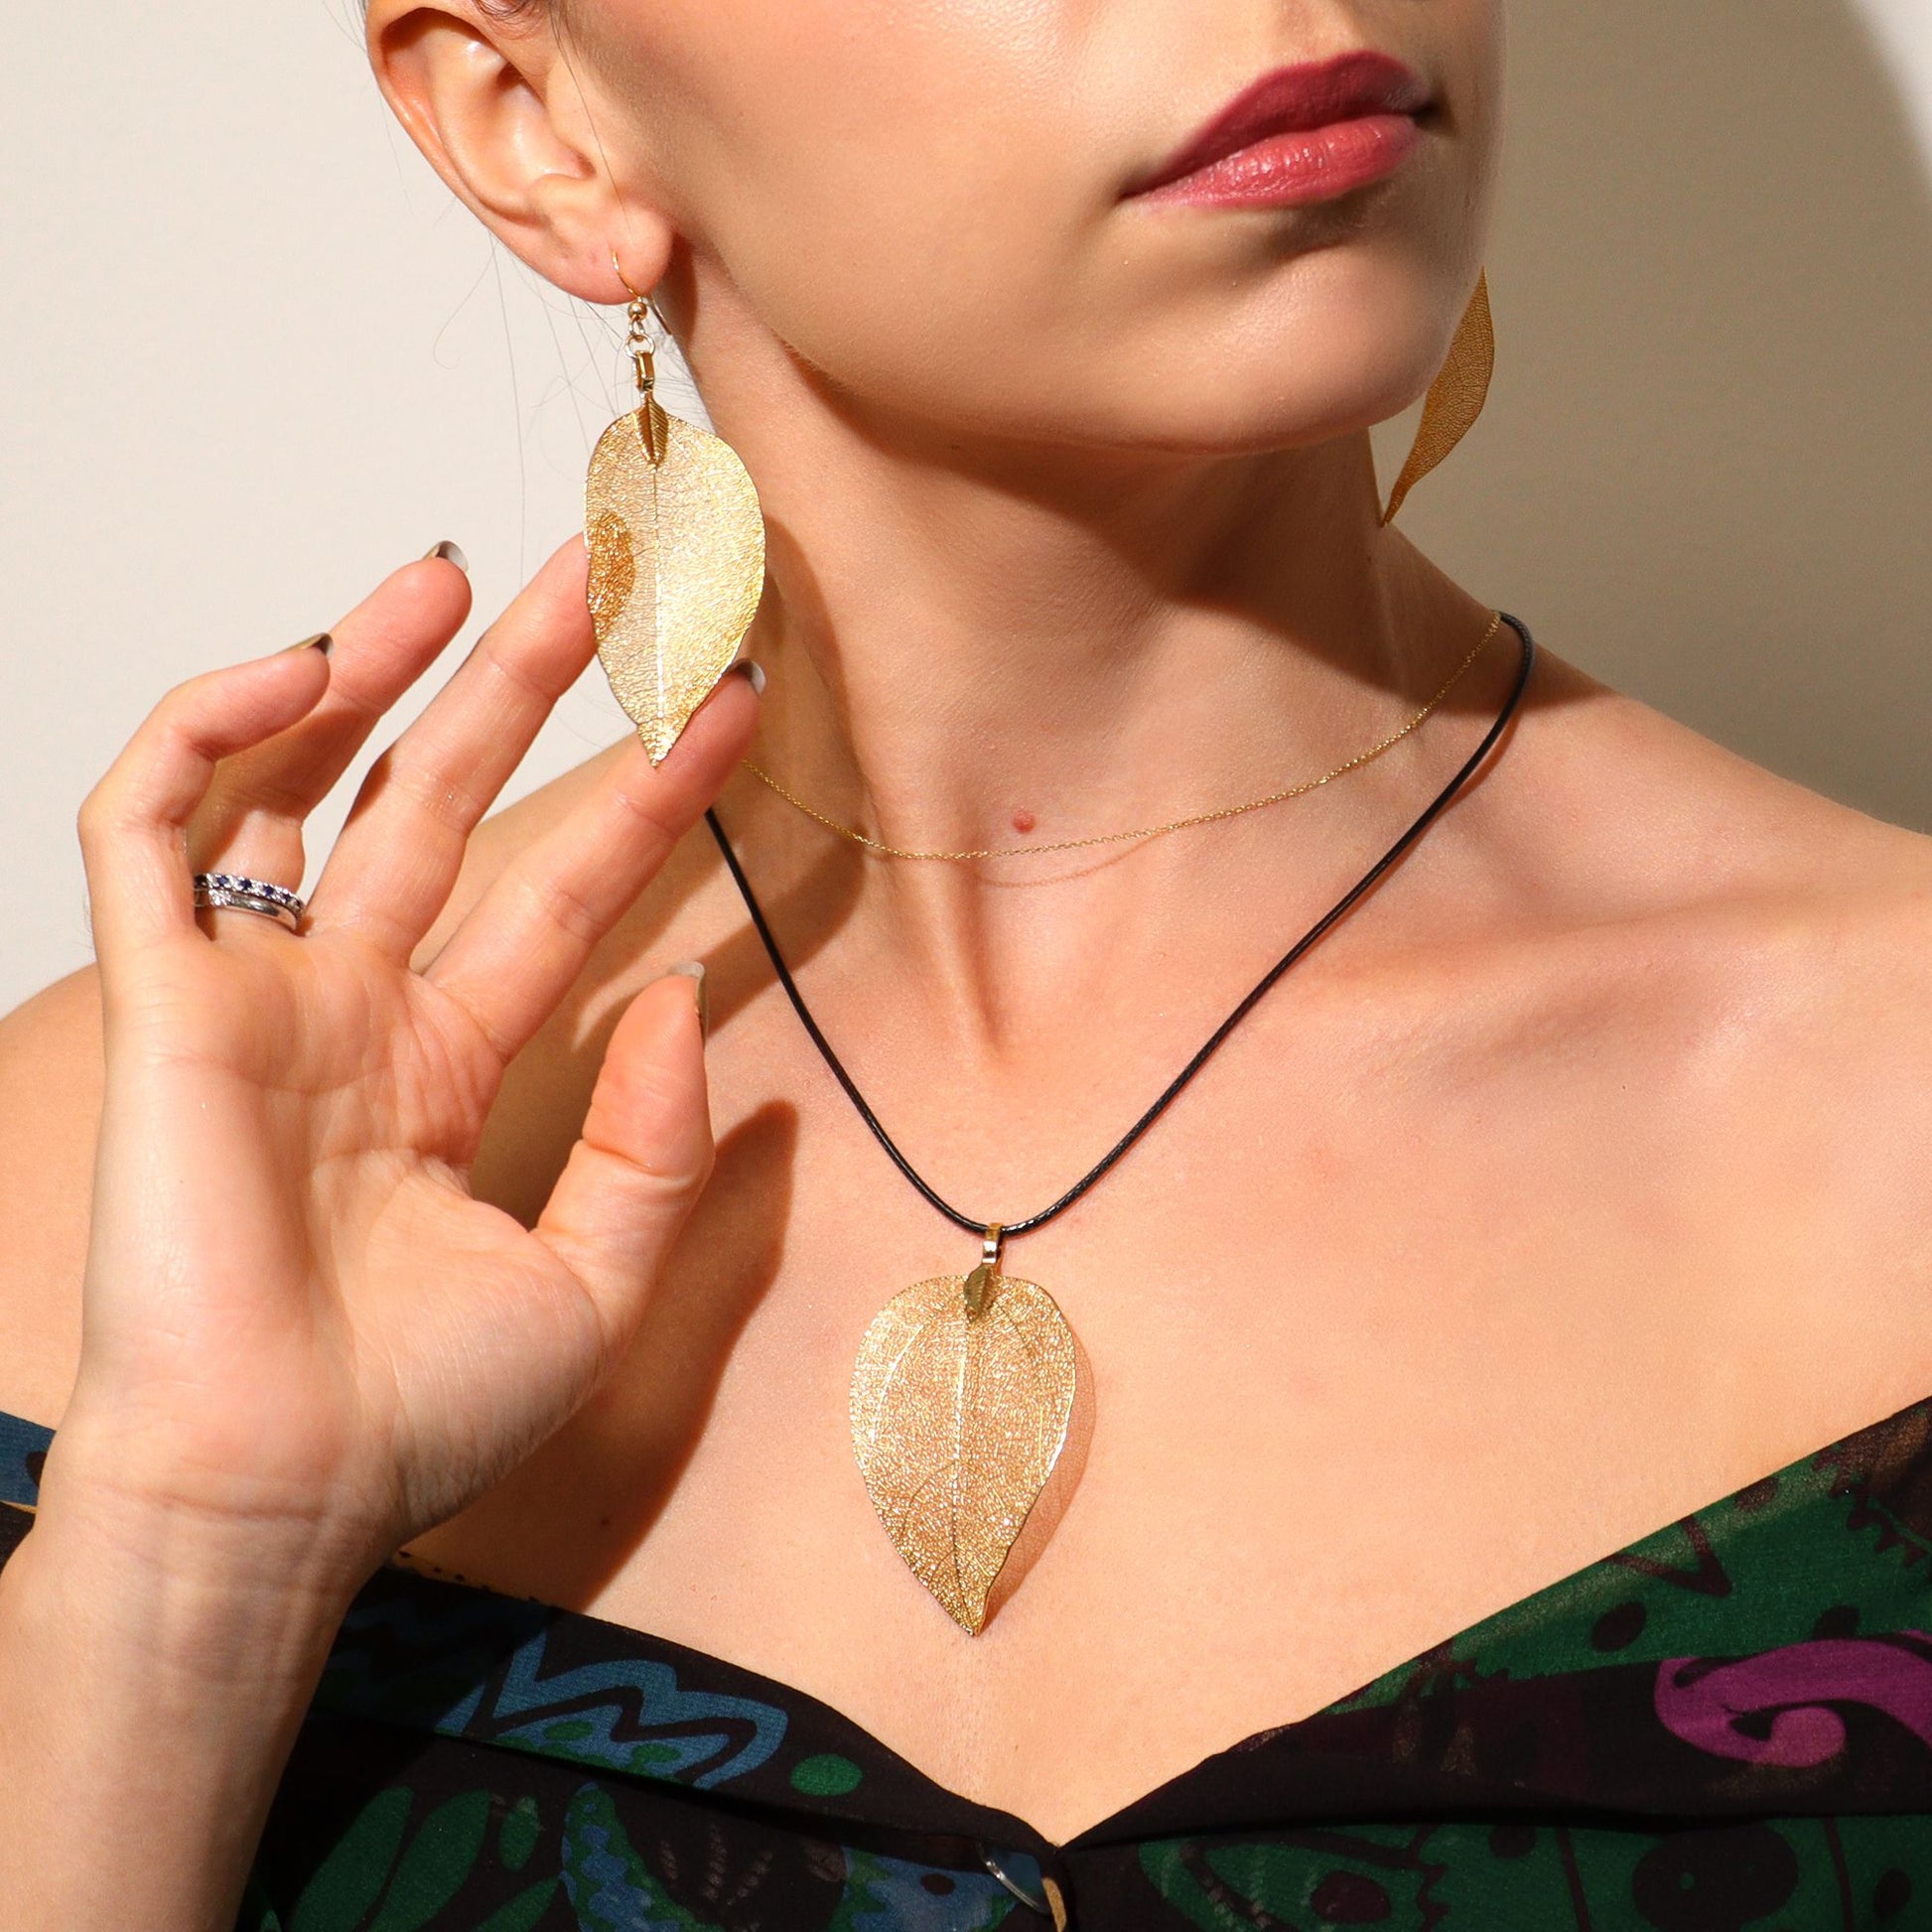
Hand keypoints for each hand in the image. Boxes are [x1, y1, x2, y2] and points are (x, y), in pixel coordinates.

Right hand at [48, 539, 756, 1592]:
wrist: (276, 1501)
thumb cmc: (414, 1418)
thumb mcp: (591, 1278)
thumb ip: (649, 1138)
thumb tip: (680, 994)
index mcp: (450, 1066)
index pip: (566, 889)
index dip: (648, 792)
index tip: (733, 702)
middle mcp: (356, 1009)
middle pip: (447, 801)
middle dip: (524, 685)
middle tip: (611, 576)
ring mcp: (258, 993)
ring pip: (302, 782)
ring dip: (374, 672)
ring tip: (463, 574)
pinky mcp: (161, 997)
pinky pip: (152, 825)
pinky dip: (207, 729)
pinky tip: (299, 663)